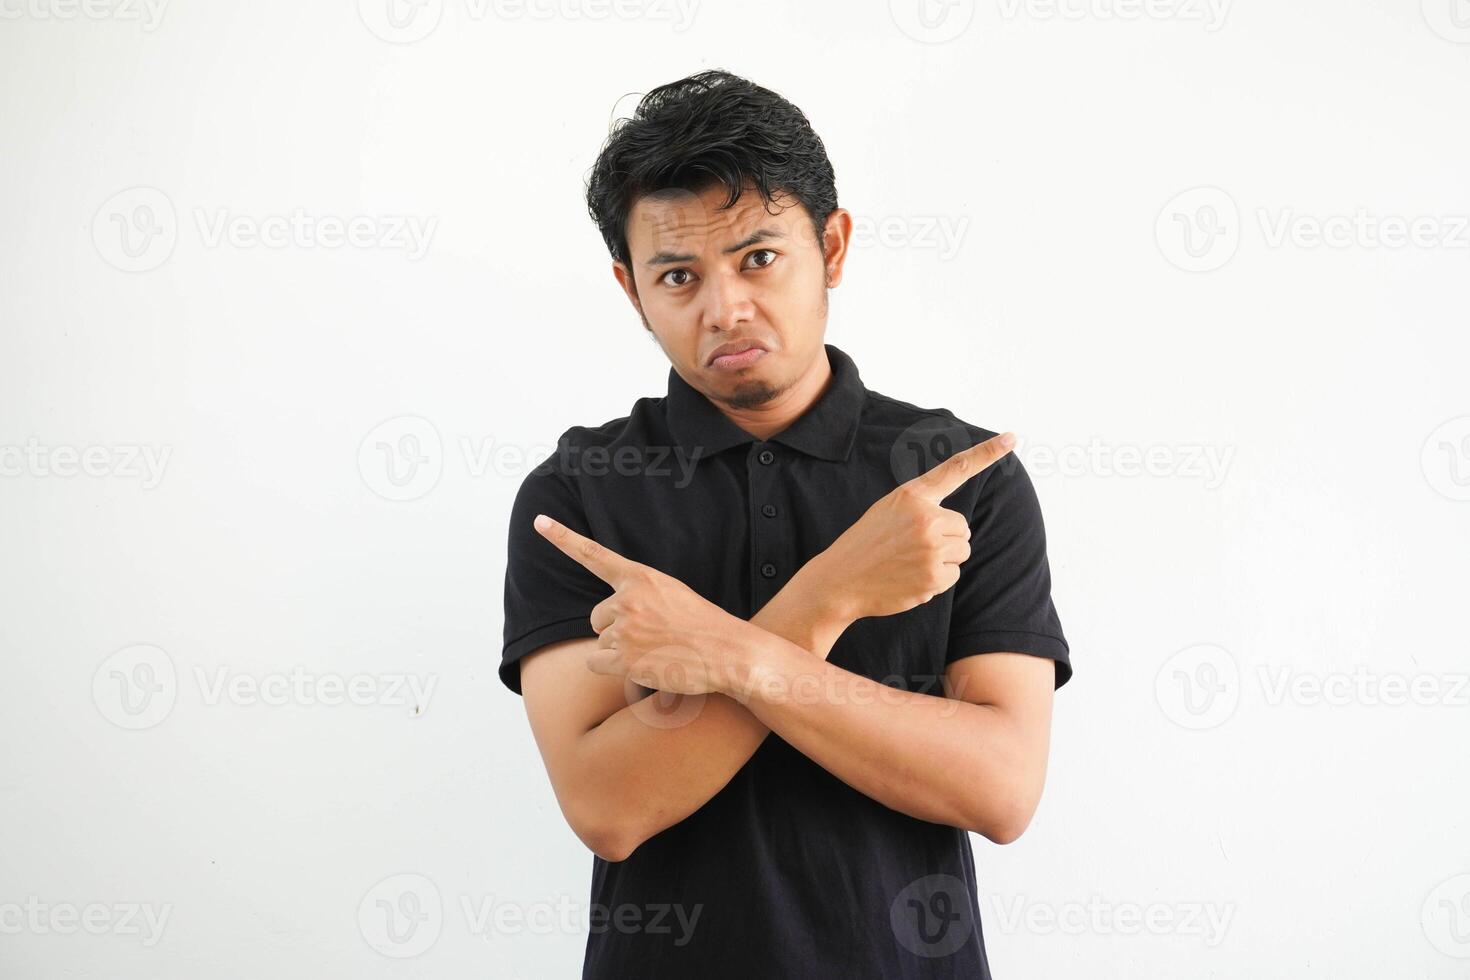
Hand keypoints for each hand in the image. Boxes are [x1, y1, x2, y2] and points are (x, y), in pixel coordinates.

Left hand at [532, 514, 753, 695]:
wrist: (727, 652)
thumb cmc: (703, 625)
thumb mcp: (672, 593)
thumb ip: (639, 594)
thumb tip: (610, 612)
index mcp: (641, 577)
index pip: (595, 555)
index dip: (564, 538)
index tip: (540, 522)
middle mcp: (628, 600)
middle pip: (597, 617)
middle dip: (614, 629)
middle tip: (650, 636)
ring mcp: (625, 630)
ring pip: (600, 641)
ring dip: (620, 651)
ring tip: (655, 651)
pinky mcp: (624, 659)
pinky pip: (596, 663)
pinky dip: (612, 668)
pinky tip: (642, 666)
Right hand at [814, 431, 1015, 620]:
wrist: (840, 580)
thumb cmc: (867, 544)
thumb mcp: (889, 510)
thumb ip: (922, 508)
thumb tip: (959, 526)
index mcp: (912, 496)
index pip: (956, 469)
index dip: (986, 453)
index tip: (1011, 437)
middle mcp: (925, 519)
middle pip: (962, 527)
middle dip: (945, 538)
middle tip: (911, 546)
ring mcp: (931, 549)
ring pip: (962, 551)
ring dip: (943, 559)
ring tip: (910, 562)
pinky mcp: (934, 577)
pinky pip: (954, 575)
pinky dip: (937, 580)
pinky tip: (911, 578)